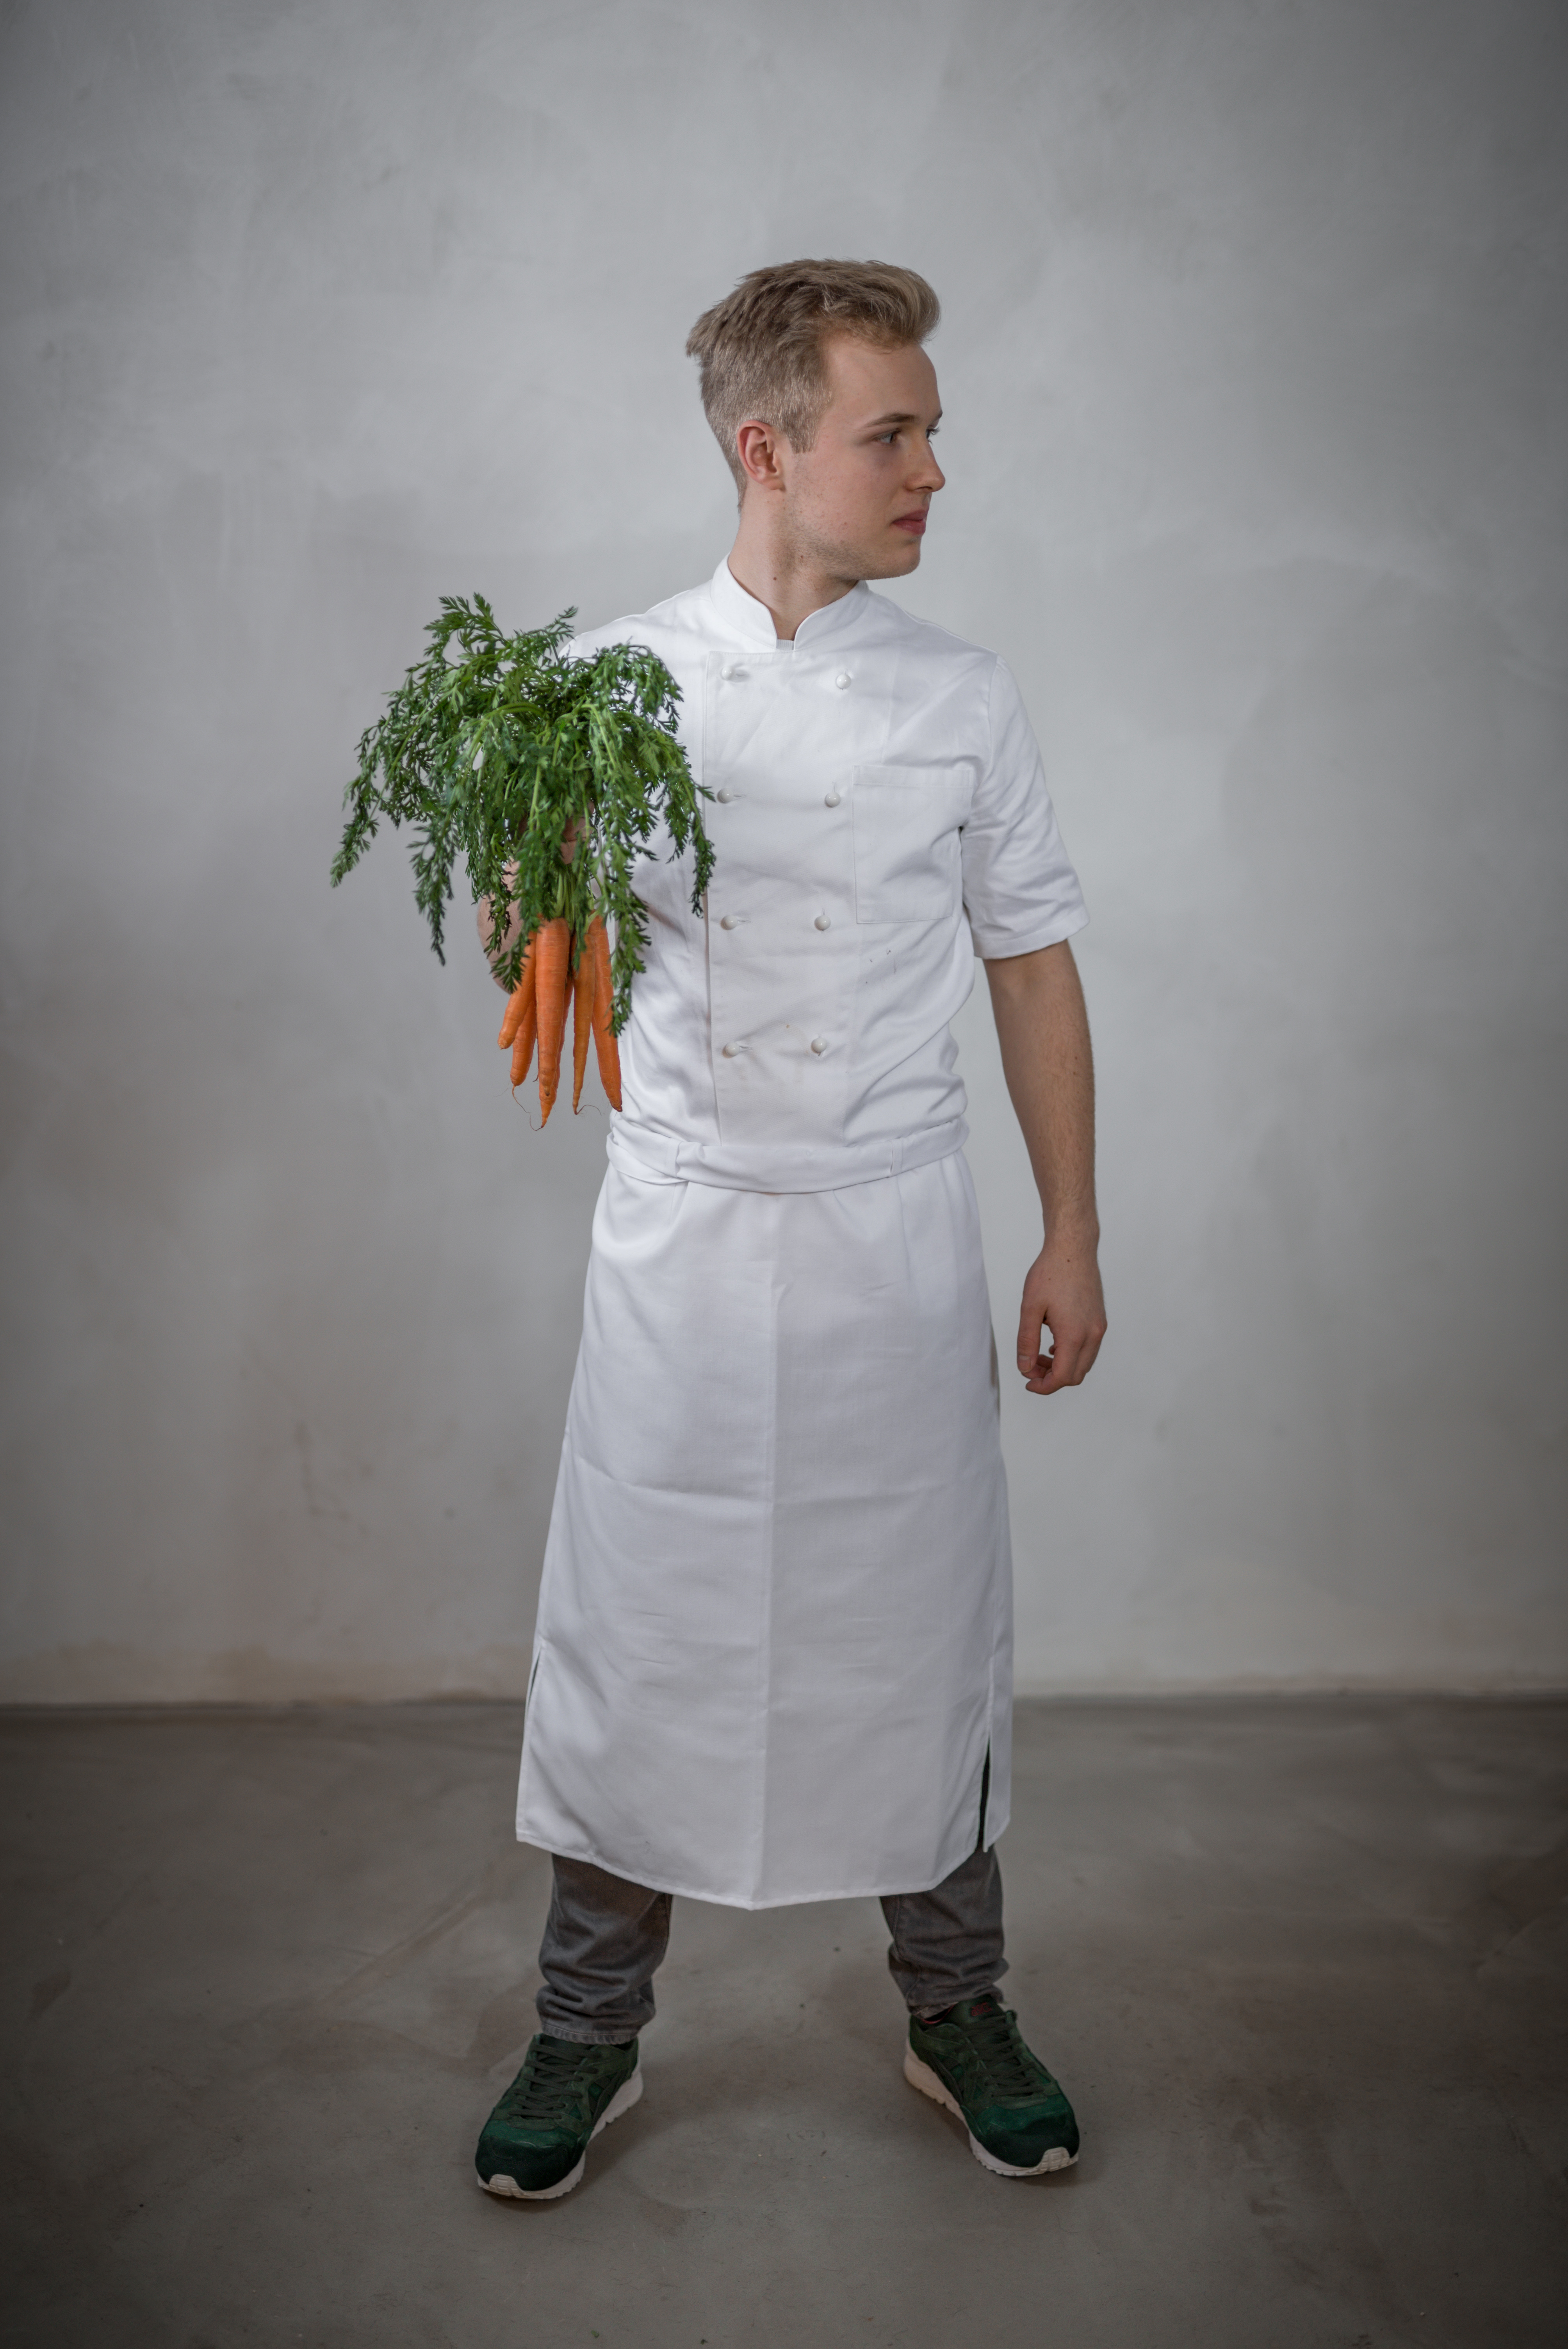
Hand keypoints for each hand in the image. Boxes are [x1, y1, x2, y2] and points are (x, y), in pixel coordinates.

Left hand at [1015, 1229, 1105, 1396]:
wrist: (1073, 1248)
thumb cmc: (1050, 1273)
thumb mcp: (1030, 1308)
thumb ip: (1026, 1341)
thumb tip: (1024, 1368)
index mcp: (1074, 1334)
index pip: (1063, 1377)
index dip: (1044, 1386)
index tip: (1027, 1381)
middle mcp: (1092, 1334)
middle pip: (1076, 1375)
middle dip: (1052, 1378)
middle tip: (1030, 1366)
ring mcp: (1099, 1327)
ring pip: (1084, 1364)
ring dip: (1062, 1367)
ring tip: (1039, 1355)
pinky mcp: (1100, 1320)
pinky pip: (1089, 1349)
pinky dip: (1072, 1355)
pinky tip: (1054, 1344)